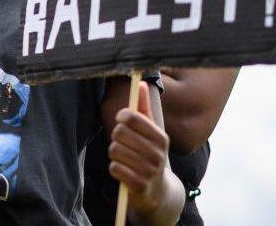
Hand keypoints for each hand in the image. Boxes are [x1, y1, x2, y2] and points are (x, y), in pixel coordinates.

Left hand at [108, 81, 168, 212]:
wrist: (158, 192)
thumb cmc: (149, 155)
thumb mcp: (151, 133)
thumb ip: (144, 108)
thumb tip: (141, 83)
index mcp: (161, 138)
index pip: (132, 117)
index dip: (121, 117)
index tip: (121, 120)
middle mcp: (158, 154)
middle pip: (119, 133)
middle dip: (116, 138)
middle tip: (123, 144)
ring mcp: (150, 171)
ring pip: (114, 150)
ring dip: (115, 155)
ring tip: (124, 159)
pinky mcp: (140, 186)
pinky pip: (114, 168)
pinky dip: (115, 169)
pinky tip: (124, 172)